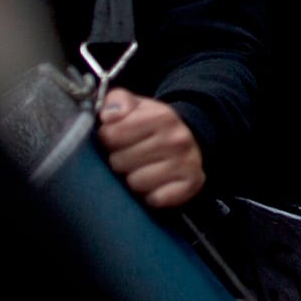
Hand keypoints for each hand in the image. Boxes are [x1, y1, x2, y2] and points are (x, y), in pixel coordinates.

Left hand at [98, 88, 204, 207]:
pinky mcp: (192, 185)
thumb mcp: (137, 106)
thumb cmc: (154, 125)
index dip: (108, 138)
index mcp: (163, 116)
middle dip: (119, 160)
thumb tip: (109, 116)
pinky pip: (156, 199)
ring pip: (135, 183)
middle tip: (129, 155)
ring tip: (141, 169)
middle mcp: (178, 139)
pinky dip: (151, 195)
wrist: (191, 139)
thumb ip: (118, 101)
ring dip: (133, 179)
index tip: (117, 139)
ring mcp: (187, 163)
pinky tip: (155, 184)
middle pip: (120, 162)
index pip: (111, 135)